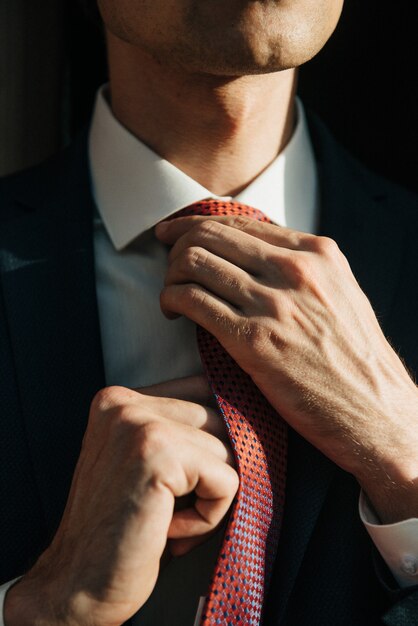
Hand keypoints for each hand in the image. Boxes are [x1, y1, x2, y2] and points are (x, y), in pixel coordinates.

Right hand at [4, 377, 236, 625]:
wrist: (77, 586)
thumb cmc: (119, 528)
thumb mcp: (141, 462)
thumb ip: (176, 429)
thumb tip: (242, 415)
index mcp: (118, 400)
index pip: (202, 392)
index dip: (210, 442)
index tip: (184, 483)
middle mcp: (124, 403)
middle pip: (218, 420)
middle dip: (212, 471)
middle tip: (173, 510)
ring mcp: (139, 425)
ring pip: (227, 451)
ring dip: (209, 497)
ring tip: (166, 521)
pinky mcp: (158, 454)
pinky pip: (227, 481)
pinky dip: (208, 517)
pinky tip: (168, 532)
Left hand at [156, 216, 417, 521]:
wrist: (378, 414)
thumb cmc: (357, 360)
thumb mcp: (339, 295)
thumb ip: (301, 270)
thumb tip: (253, 257)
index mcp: (317, 253)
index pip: (239, 221)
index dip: (195, 224)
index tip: (174, 233)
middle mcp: (295, 270)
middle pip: (210, 234)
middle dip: (177, 246)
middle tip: (167, 266)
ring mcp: (275, 304)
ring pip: (195, 262)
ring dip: (170, 276)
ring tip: (171, 296)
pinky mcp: (256, 342)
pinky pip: (193, 301)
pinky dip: (171, 300)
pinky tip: (172, 313)